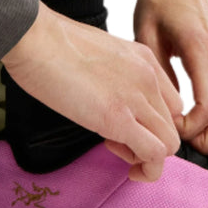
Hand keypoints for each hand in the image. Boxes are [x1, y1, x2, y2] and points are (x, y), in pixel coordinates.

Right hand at [1, 3, 182, 181]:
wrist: (35, 38)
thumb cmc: (53, 45)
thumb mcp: (100, 54)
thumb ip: (115, 75)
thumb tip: (108, 99)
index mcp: (143, 59)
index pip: (171, 103)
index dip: (153, 122)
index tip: (128, 126)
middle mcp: (148, 77)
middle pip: (172, 125)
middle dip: (149, 142)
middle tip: (118, 141)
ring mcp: (136, 97)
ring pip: (170, 143)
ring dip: (148, 158)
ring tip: (117, 149)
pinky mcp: (118, 118)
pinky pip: (154, 154)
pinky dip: (147, 169)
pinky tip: (127, 166)